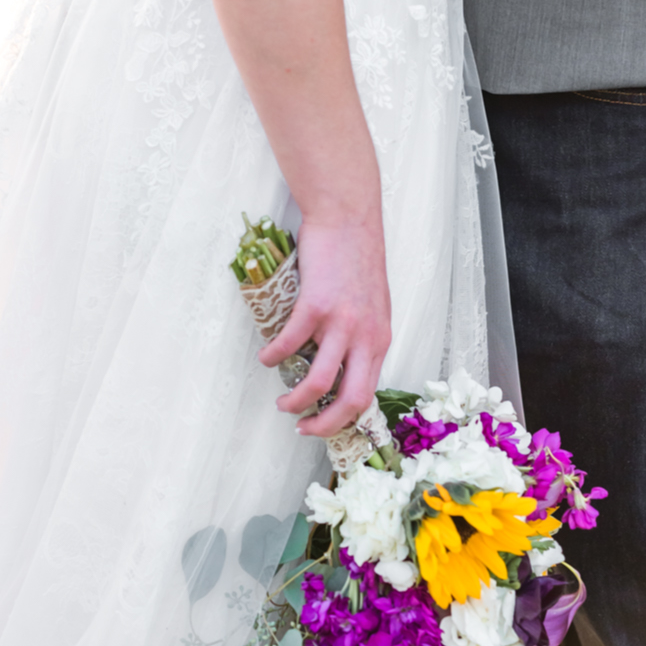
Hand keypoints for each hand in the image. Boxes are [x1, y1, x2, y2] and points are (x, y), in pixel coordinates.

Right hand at [259, 213, 390, 437]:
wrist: (348, 218)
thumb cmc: (357, 257)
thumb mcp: (372, 304)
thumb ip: (361, 333)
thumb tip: (339, 361)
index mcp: (380, 339)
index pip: (367, 393)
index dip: (344, 417)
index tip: (323, 423)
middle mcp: (365, 337)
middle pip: (349, 400)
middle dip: (324, 424)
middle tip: (302, 427)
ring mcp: (341, 322)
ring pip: (318, 381)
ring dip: (296, 400)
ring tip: (282, 403)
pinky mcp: (316, 305)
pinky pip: (291, 343)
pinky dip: (274, 356)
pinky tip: (266, 357)